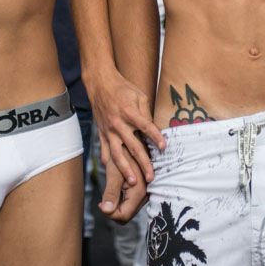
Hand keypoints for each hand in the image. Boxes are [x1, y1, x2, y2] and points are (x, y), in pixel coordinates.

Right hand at [88, 70, 164, 215]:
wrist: (100, 84)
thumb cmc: (123, 89)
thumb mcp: (139, 96)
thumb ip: (146, 114)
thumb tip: (155, 131)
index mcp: (130, 112)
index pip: (146, 127)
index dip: (156, 138)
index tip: (164, 148)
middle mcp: (118, 124)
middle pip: (133, 146)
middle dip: (143, 163)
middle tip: (151, 177)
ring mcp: (108, 130)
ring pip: (117, 154)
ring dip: (126, 169)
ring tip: (133, 181)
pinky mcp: (101, 133)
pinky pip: (105, 151)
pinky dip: (109, 163)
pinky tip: (113, 174)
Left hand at [98, 140, 149, 222]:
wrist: (136, 138)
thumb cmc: (123, 153)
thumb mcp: (114, 171)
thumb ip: (111, 192)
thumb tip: (106, 210)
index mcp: (139, 192)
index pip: (123, 216)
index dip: (109, 214)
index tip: (100, 204)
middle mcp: (145, 194)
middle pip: (127, 214)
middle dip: (113, 210)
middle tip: (102, 201)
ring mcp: (146, 191)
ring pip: (129, 208)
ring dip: (117, 204)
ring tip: (108, 194)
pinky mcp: (144, 187)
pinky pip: (132, 201)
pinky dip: (122, 199)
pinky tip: (115, 191)